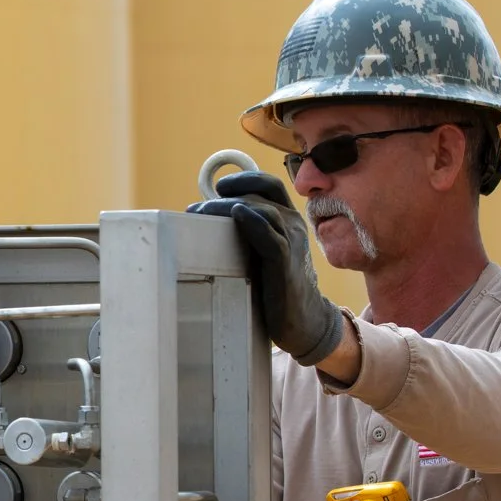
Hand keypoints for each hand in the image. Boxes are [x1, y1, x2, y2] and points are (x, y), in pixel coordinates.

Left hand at [187, 171, 345, 366]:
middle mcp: (293, 225)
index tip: (218, 187)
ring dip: (228, 208)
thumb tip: (206, 221)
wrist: (305, 320)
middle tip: (195, 210)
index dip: (244, 179)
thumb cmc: (276, 285)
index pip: (269, 185)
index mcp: (288, 219)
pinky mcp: (286, 264)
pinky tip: (236, 215)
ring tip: (201, 214)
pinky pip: (271, 238)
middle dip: (224, 197)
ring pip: (263, 211)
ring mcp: (292, 243)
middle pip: (259, 196)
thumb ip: (246, 234)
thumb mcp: (262, 252)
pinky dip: (253, 223)